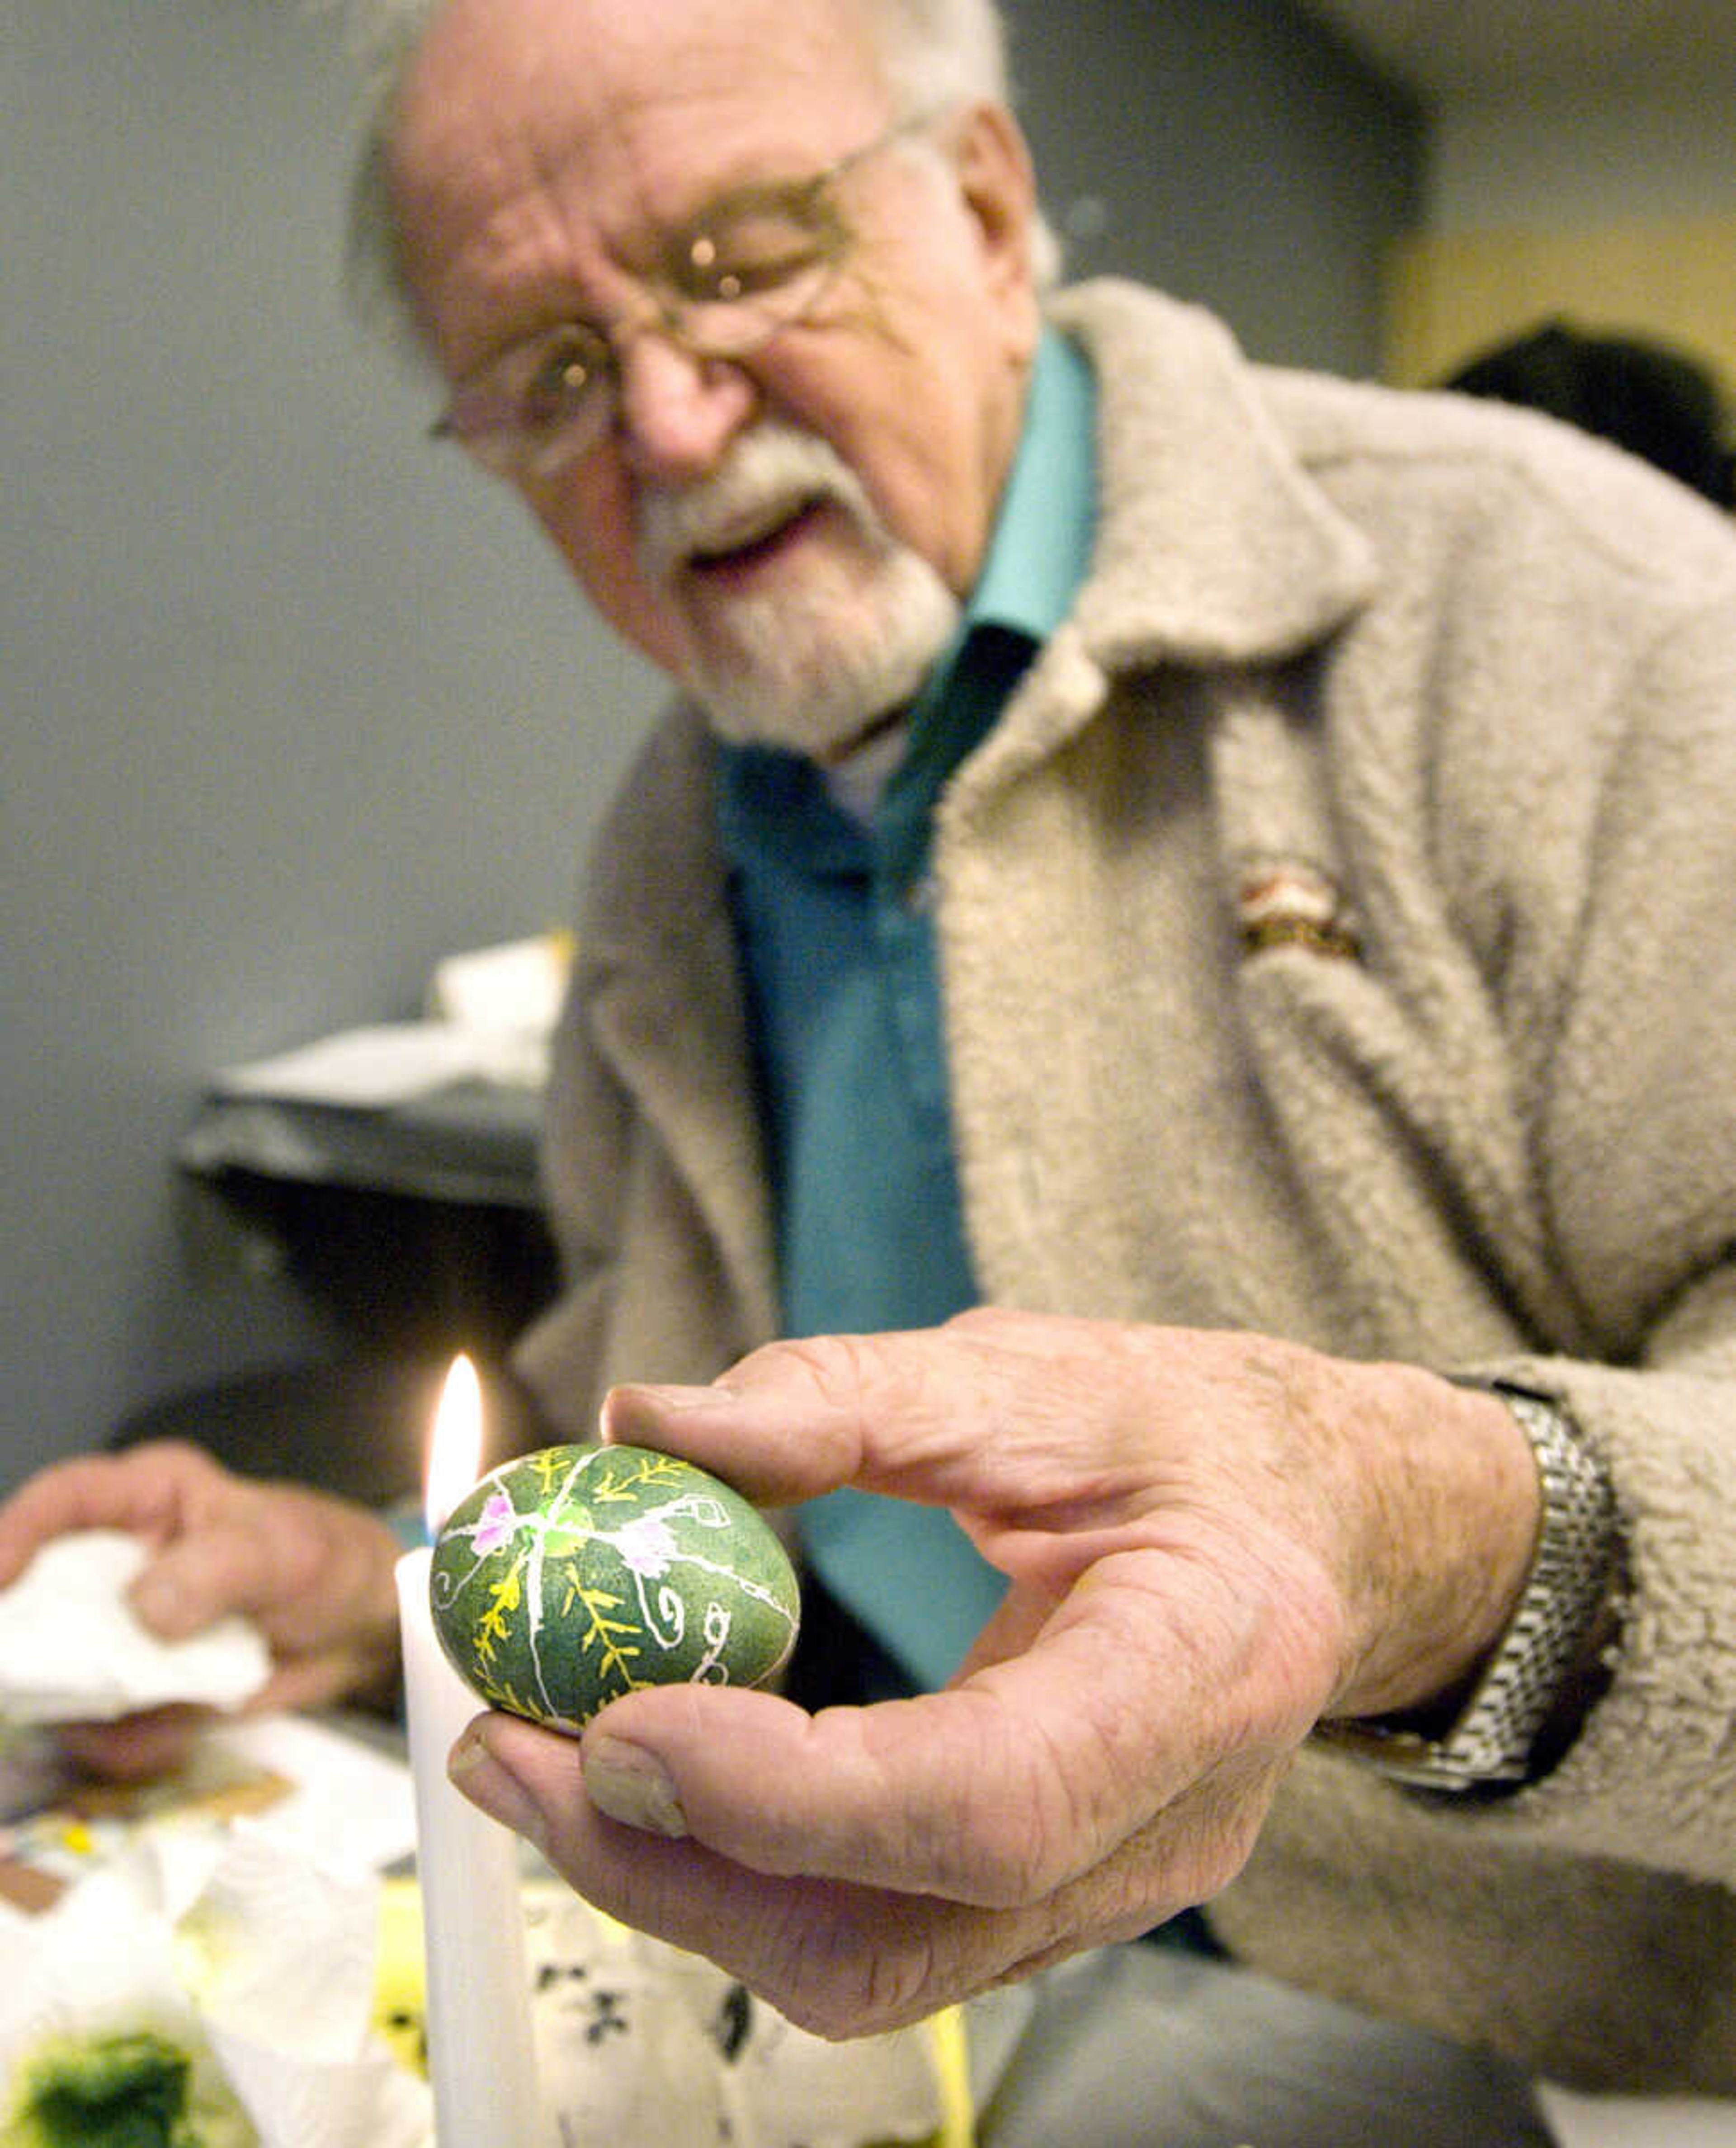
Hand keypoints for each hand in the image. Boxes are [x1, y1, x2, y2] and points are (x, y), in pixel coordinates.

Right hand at [0, 1440, 403, 1778]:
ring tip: (134, 1714)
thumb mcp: (281, 1550)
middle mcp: (121, 1561)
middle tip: (30, 1679)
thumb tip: (145, 1611)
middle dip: (26, 1643)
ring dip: (78, 1706)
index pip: (65, 1500)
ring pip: (61, 1672)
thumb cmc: (324, 1559)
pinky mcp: (143, 1687)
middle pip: (36, 1595)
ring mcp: (126, 1630)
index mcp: (150, 1499)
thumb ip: (215, 1569)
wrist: (362, 1625)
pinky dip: (125, 1743)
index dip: (15, 1532)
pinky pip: (108, 1725)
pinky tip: (166, 1738)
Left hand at [448, 1309, 1537, 2036]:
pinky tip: (645, 1780)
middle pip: (898, 1936)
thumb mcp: (1039, 1377)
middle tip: (510, 1747)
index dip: (791, 1790)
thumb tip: (647, 1420)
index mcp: (1203, 1671)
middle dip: (673, 1867)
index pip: (992, 1800)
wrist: (1318, 1531)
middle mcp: (1165, 1828)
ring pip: (866, 1968)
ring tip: (536, 1762)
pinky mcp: (1041, 1893)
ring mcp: (1104, 1887)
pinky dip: (731, 1873)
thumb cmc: (1198, 1442)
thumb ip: (843, 1396)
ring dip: (673, 1884)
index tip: (624, 1719)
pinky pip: (870, 1930)